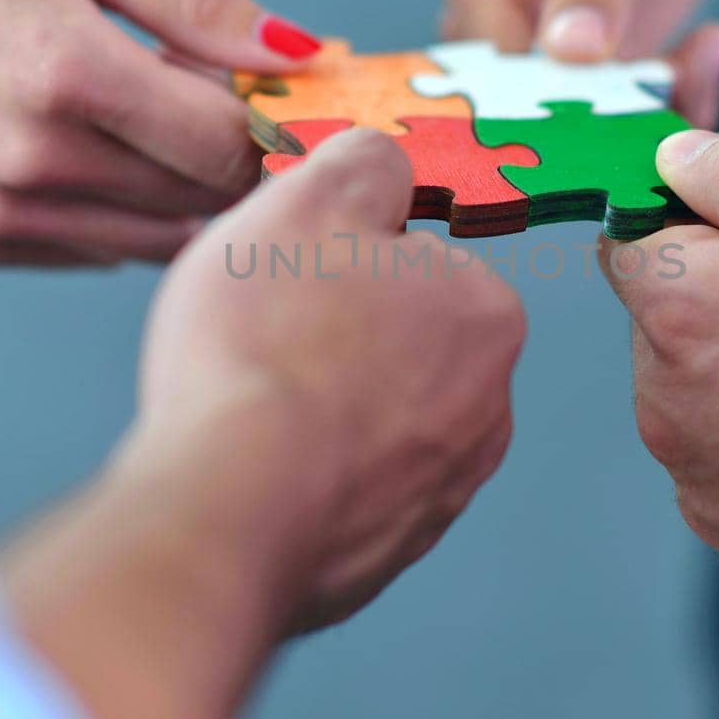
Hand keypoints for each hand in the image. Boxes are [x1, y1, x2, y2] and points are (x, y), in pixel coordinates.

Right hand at [0, 0, 322, 266]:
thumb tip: (294, 52)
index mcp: (64, 74)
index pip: (226, 144)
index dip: (260, 120)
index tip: (255, 89)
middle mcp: (31, 160)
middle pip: (201, 198)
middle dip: (227, 154)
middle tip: (198, 95)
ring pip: (158, 237)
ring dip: (181, 190)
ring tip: (141, 120)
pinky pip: (98, 251)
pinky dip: (120, 210)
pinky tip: (89, 152)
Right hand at [0, 130, 523, 718]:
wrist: (230, 504)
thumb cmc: (270, 341)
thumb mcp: (314, 197)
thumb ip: (365, 161)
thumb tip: (382, 165)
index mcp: (488, 317)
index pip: (415, 264)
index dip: (338, 261)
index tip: (289, 278)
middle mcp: (488, 412)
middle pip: (396, 347)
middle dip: (333, 339)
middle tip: (261, 340)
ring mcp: (439, 495)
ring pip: (367, 423)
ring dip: (314, 410)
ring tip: (249, 406)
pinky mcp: (385, 557)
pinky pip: (340, 495)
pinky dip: (300, 478)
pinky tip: (252, 466)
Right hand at [440, 0, 718, 123]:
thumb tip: (573, 52)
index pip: (490, 77)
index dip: (545, 110)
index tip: (615, 111)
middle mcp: (503, 32)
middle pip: (532, 116)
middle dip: (603, 124)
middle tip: (672, 91)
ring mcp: (548, 61)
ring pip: (585, 129)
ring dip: (648, 114)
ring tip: (701, 59)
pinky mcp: (597, 79)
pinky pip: (627, 120)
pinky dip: (673, 104)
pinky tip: (709, 50)